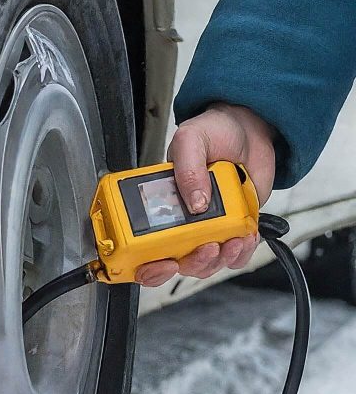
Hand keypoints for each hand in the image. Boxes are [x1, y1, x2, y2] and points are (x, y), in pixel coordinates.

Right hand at [135, 103, 276, 286]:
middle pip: (178, 263)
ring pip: (208, 263)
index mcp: (161, 205)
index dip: (151, 265)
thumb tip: (195, 204)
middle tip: (206, 247)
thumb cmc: (213, 132)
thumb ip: (188, 169)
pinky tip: (245, 237)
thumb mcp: (191, 140)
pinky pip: (236, 255)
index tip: (165, 262)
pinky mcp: (235, 227)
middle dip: (193, 263)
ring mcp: (210, 227)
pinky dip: (242, 253)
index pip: (146, 248)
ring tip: (233, 240)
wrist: (248, 128)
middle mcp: (183, 222)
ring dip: (221, 259)